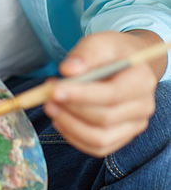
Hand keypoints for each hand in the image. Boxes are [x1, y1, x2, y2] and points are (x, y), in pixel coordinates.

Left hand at [43, 30, 162, 157]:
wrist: (128, 62)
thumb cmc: (113, 52)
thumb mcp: (101, 41)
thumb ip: (85, 53)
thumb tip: (68, 71)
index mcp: (141, 81)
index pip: (111, 95)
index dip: (81, 96)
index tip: (54, 90)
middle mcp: (143, 107)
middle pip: (104, 119)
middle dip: (71, 110)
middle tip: (47, 96)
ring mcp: (134, 126)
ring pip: (100, 139)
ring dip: (70, 125)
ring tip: (51, 107)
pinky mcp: (122, 137)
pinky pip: (97, 148)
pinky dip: (75, 137)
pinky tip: (60, 120)